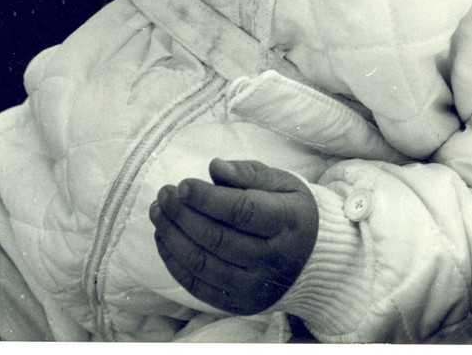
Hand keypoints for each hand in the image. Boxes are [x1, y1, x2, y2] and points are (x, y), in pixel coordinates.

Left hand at [150, 159, 318, 315]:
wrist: (313, 261)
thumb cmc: (292, 211)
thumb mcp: (282, 183)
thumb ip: (249, 172)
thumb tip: (215, 167)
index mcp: (287, 222)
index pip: (242, 211)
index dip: (207, 198)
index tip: (183, 184)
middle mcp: (272, 259)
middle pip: (217, 238)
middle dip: (183, 214)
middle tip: (164, 194)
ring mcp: (254, 286)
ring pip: (203, 263)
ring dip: (173, 237)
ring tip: (158, 212)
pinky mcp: (239, 303)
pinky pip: (198, 285)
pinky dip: (175, 262)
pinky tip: (165, 238)